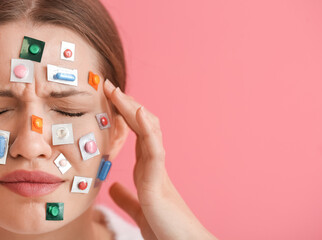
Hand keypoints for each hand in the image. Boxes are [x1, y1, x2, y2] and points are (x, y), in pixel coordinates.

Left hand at [103, 80, 216, 239]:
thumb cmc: (165, 227)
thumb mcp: (138, 209)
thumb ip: (126, 197)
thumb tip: (112, 187)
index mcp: (147, 169)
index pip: (135, 134)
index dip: (123, 116)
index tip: (109, 99)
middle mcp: (154, 165)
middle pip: (141, 127)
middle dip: (125, 105)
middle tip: (109, 86)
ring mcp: (158, 172)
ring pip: (148, 132)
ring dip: (133, 110)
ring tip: (118, 92)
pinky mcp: (159, 184)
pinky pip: (155, 152)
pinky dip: (148, 130)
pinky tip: (140, 113)